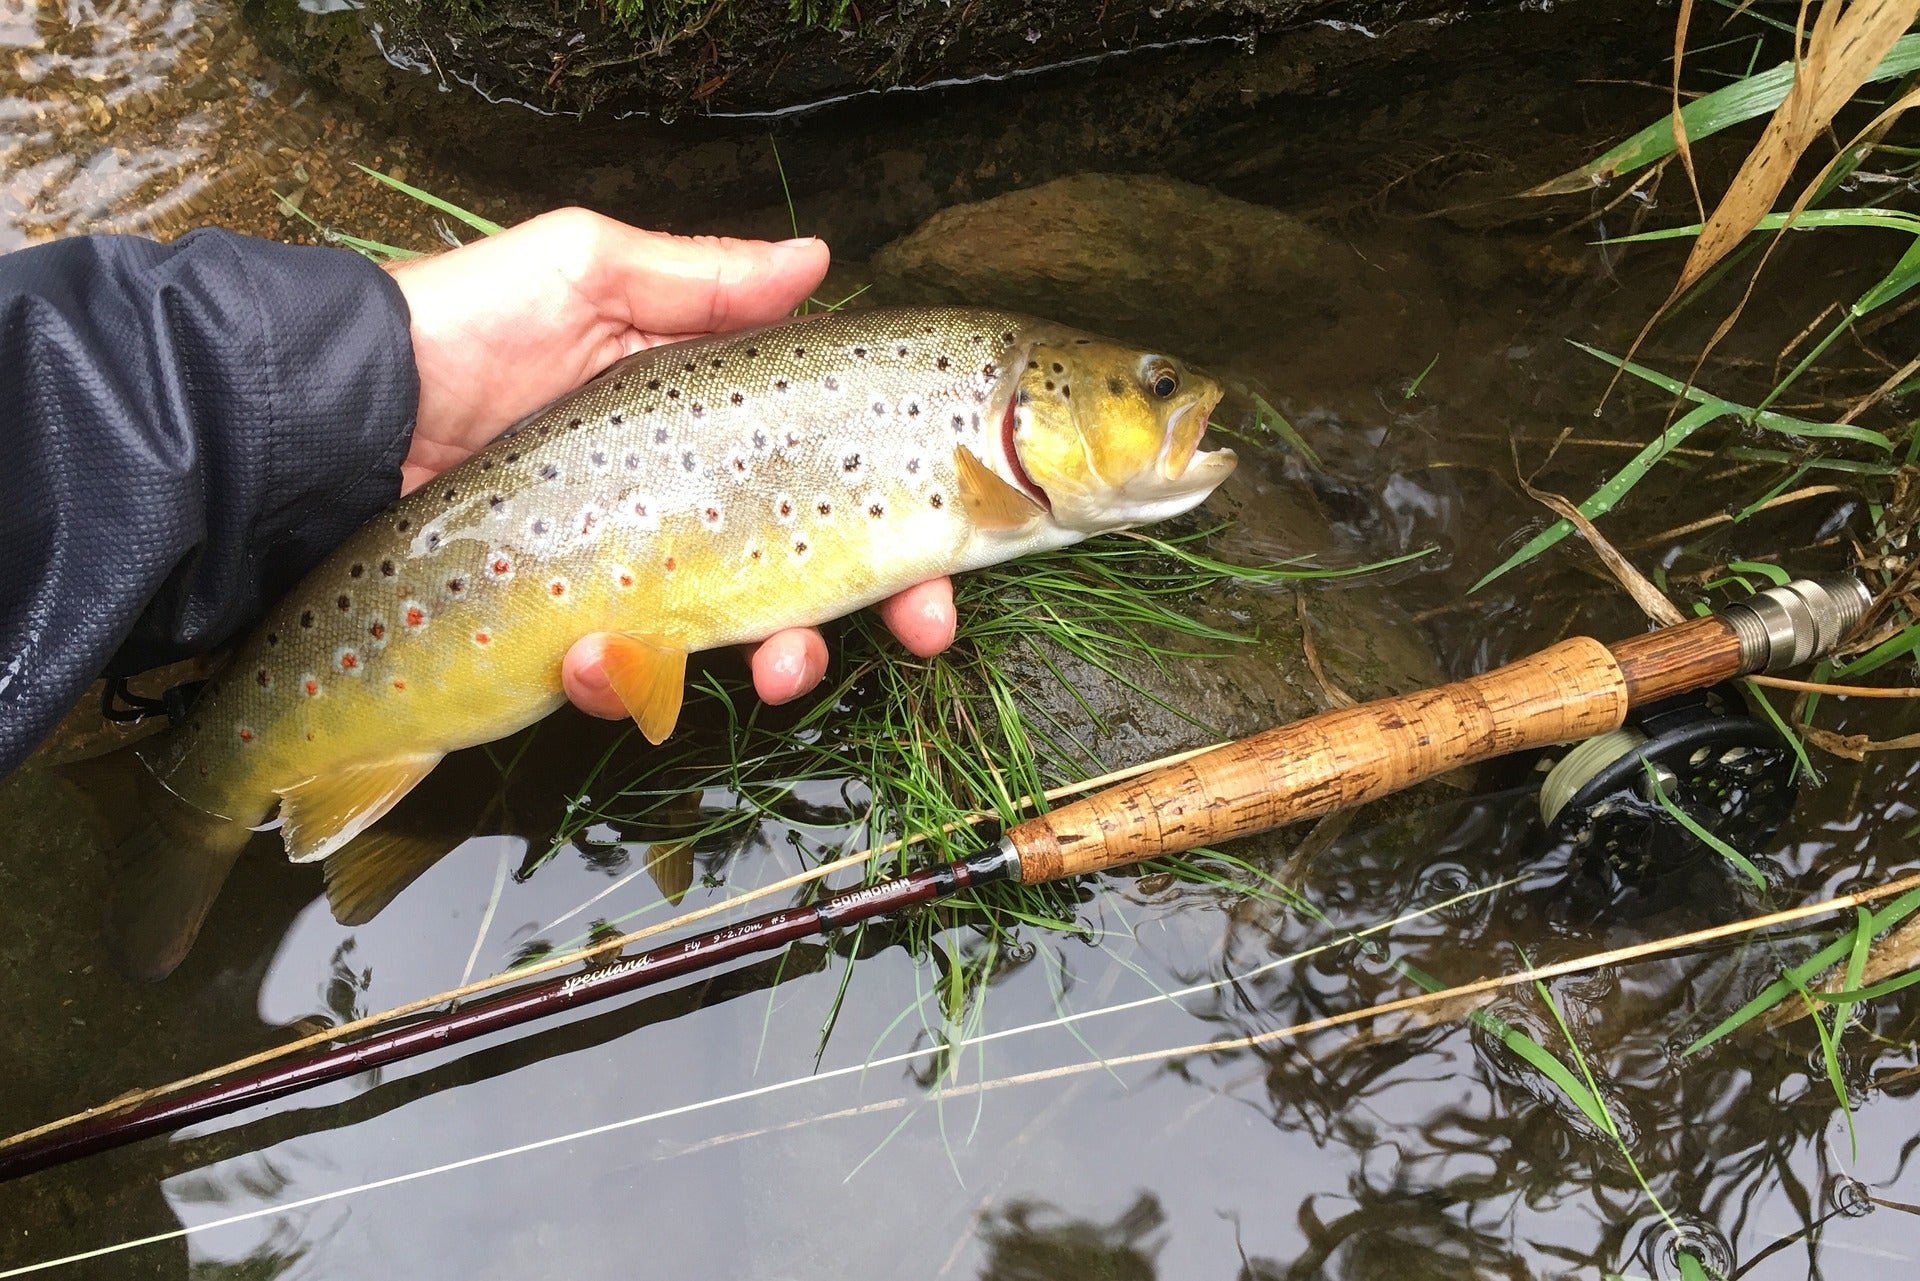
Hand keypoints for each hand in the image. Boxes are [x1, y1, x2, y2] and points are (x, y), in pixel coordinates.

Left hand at [385, 208, 956, 714]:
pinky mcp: (570, 638)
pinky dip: (627, 683)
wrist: (339, 418)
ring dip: (781, 663)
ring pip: (744, 649)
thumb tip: (818, 257)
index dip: (908, 525)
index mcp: (710, 424)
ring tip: (763, 669)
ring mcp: (634, 580)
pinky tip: (595, 657)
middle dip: (883, 613)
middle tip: (921, 630)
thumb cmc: (461, 328)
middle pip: (819, 577)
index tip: (951, 561)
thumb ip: (704, 280)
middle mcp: (688, 507)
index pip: (835, 475)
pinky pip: (628, 683)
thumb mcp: (587, 273)